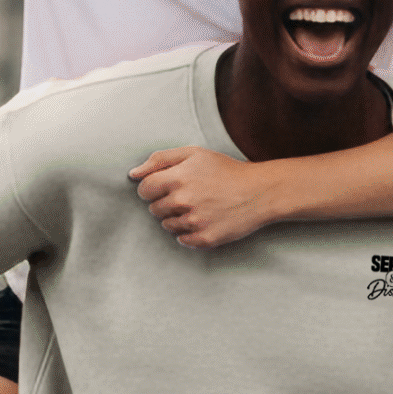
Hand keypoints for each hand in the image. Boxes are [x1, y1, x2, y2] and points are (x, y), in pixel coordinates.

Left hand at [130, 145, 279, 247]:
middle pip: (154, 209)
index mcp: (177, 178)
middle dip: (166, 202)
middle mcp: (183, 201)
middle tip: (188, 195)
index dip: (153, 188)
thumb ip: (159, 160)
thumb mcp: (194, 153)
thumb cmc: (225, 170)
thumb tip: (132, 174)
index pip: (144, 190)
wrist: (260, 192)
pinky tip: (205, 219)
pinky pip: (182, 240)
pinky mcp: (205, 239)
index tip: (167, 186)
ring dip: (177, 217)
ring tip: (199, 207)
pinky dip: (189, 232)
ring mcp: (194, 222)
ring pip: (167, 226)